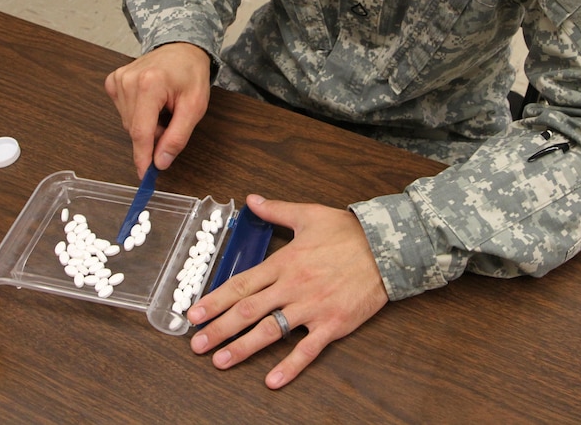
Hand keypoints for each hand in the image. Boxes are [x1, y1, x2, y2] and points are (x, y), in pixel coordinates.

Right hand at [104, 42, 210, 175]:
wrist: (181, 49)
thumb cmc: (190, 74)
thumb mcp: (194, 107)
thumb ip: (177, 137)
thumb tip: (160, 162)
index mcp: (150, 84)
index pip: (141, 132)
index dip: (142, 157)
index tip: (144, 177)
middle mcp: (129, 81)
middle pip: (135, 129)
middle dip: (153, 135)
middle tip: (171, 121)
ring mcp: (118, 80)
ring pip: (128, 123)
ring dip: (146, 125)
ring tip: (163, 108)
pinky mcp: (112, 81)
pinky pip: (122, 112)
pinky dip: (137, 114)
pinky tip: (150, 102)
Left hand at [187, 194, 388, 388]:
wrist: (387, 248)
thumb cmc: (348, 232)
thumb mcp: (309, 214)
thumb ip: (276, 211)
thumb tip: (251, 200)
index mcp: (285, 262)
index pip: (241, 284)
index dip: (215, 301)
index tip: (193, 314)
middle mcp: (293, 286)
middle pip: (248, 310)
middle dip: (219, 328)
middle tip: (196, 345)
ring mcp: (312, 307)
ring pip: (271, 331)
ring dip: (243, 348)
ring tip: (220, 361)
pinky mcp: (332, 324)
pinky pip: (307, 349)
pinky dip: (289, 367)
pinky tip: (272, 381)